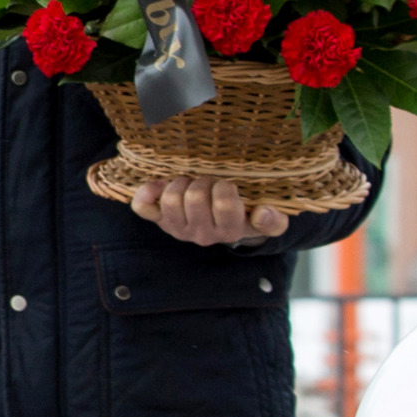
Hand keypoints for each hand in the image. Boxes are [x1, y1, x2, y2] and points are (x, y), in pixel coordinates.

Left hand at [130, 174, 286, 246]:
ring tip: (192, 183)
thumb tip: (262, 213)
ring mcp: (178, 229)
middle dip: (203, 182)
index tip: (228, 185)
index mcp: (230, 231)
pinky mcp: (160, 221)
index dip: (225, 187)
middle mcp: (202, 234)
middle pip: (195, 197)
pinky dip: (148, 191)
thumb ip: (273, 221)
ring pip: (171, 199)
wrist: (224, 228)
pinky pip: (143, 207)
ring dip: (181, 183)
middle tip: (209, 182)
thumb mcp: (267, 221)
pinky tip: (160, 184)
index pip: (224, 203)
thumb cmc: (246, 216)